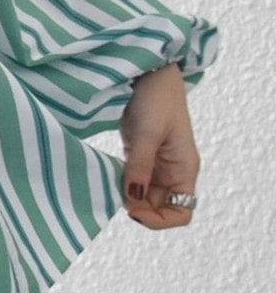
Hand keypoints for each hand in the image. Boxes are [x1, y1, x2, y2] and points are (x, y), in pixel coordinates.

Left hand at [119, 62, 201, 230]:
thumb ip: (140, 167)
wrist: (150, 71)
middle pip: (159, 207)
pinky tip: (107, 178)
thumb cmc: (157, 98)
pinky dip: (122, 183)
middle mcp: (173, 172)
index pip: (181, 212)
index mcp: (184, 170)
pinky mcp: (142, 155)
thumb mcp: (148, 132)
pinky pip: (134, 179)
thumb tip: (132, 199)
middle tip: (113, 197)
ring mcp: (157, 164)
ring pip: (144, 195)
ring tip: (108, 188)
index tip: (132, 210)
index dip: (159, 220)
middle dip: (138, 209)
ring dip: (127, 197)